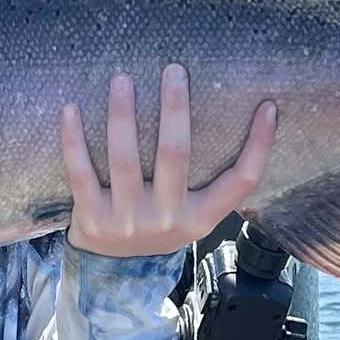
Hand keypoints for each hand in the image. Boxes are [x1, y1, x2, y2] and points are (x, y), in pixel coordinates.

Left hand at [60, 64, 276, 256]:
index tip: (267, 106)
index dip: (259, 144)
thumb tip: (250, 119)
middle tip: (173, 70)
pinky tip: (72, 109)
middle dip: (174, 108)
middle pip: (175, 154)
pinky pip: (81, 172)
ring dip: (123, 114)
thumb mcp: (193, 213)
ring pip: (125, 158)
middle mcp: (167, 220)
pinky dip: (74, 139)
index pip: (241, 181)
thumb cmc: (160, 223)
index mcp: (200, 218)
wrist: (114, 270)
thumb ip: (212, 181)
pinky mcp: (92, 220)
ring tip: (123, 79)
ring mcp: (128, 222)